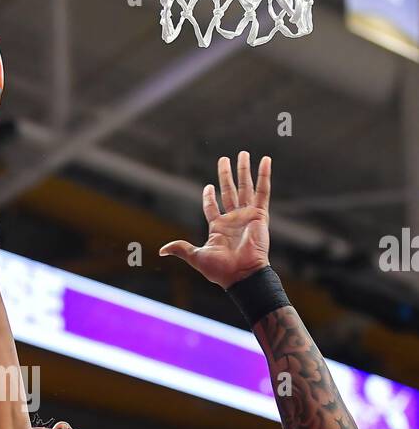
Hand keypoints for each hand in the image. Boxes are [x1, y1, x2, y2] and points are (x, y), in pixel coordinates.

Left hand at [160, 153, 270, 288]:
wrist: (241, 274)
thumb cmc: (221, 270)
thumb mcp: (196, 257)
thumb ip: (181, 249)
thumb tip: (162, 251)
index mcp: (218, 228)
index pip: (212, 207)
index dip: (209, 197)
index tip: (208, 186)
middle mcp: (233, 220)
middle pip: (229, 192)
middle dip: (226, 175)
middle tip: (224, 159)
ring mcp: (247, 215)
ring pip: (245, 187)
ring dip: (243, 170)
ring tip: (242, 154)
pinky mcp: (259, 214)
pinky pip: (263, 191)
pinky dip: (264, 175)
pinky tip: (265, 160)